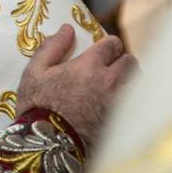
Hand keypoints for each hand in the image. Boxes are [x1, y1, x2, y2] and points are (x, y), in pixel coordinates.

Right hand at [15, 24, 137, 150]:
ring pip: (137, 84)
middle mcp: (108, 82)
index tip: (104, 48)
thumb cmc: (37, 105)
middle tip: (113, 66)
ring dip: (130, 81)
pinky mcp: (120, 123)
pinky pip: (134, 107)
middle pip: (130, 63)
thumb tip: (67, 28)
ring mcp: (117, 104)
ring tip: (118, 85)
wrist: (48, 143)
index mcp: (88, 66)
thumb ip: (52, 47)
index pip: (111, 44)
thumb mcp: (34, 72)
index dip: (109, 44)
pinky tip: (118, 106)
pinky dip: (130, 103)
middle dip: (123, 61)